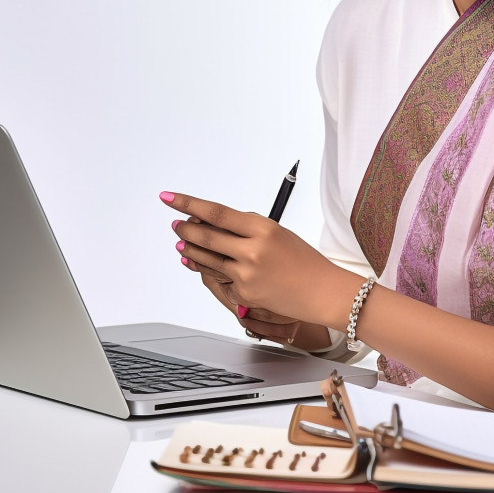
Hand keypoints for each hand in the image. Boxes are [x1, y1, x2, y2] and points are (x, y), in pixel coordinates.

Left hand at [163, 191, 348, 326]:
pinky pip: (221, 279)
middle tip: (176, 225)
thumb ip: (249, 228)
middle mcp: (253, 250)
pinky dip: (212, 271)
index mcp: (263, 228)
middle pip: (206, 236)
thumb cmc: (304, 261)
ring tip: (183, 244)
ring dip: (191, 250)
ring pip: (206, 259)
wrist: (322, 291)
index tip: (170, 198)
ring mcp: (246, 274)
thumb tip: (217, 222)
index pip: (217, 213)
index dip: (189, 204)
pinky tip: (204, 266)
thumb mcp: (279, 234)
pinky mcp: (244, 294)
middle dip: (185, 230)